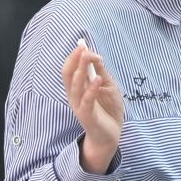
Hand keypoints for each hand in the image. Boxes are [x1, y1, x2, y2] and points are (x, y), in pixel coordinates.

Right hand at [61, 42, 123, 173]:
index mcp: (79, 88)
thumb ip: (101, 73)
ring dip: (81, 70)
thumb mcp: (108, 87)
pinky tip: (98, 80)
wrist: (111, 134)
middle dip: (74, 60)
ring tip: (88, 57)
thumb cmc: (108, 110)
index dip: (76, 57)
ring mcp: (79, 105)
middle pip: (68, 75)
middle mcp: (75, 95)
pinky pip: (86, 101)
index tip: (85, 46)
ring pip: (75, 86)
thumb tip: (96, 56)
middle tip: (82, 48)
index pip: (71, 69)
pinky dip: (91, 90)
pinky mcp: (86, 115)